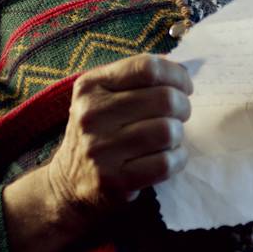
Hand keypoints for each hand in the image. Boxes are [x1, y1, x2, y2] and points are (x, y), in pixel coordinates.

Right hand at [3, 54, 192, 251]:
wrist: (68, 184)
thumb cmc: (98, 133)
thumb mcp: (104, 97)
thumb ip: (138, 79)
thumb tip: (182, 68)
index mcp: (90, 86)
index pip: (147, 68)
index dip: (176, 75)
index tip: (183, 87)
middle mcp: (91, 114)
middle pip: (164, 99)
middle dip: (183, 107)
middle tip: (179, 116)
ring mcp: (100, 149)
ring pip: (168, 131)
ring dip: (179, 135)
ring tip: (169, 138)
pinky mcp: (114, 180)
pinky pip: (166, 163)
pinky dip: (177, 159)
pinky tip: (168, 157)